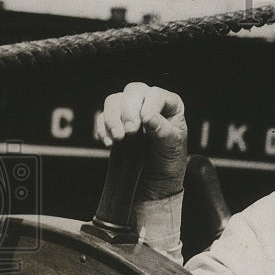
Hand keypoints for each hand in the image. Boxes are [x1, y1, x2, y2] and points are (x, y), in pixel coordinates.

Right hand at [96, 82, 187, 199]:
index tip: (146, 122)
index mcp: (170, 106)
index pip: (156, 94)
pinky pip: (102, 118)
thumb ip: (163, 131)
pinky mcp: (115, 125)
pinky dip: (103, 129)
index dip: (149, 105)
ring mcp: (130, 113)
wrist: (155, 182)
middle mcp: (149, 104)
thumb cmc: (169, 162)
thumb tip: (148, 116)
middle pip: (133, 91)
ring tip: (119, 139)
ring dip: (112, 119)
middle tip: (130, 132)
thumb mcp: (172, 149)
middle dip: (128, 110)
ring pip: (114, 101)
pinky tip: (109, 143)